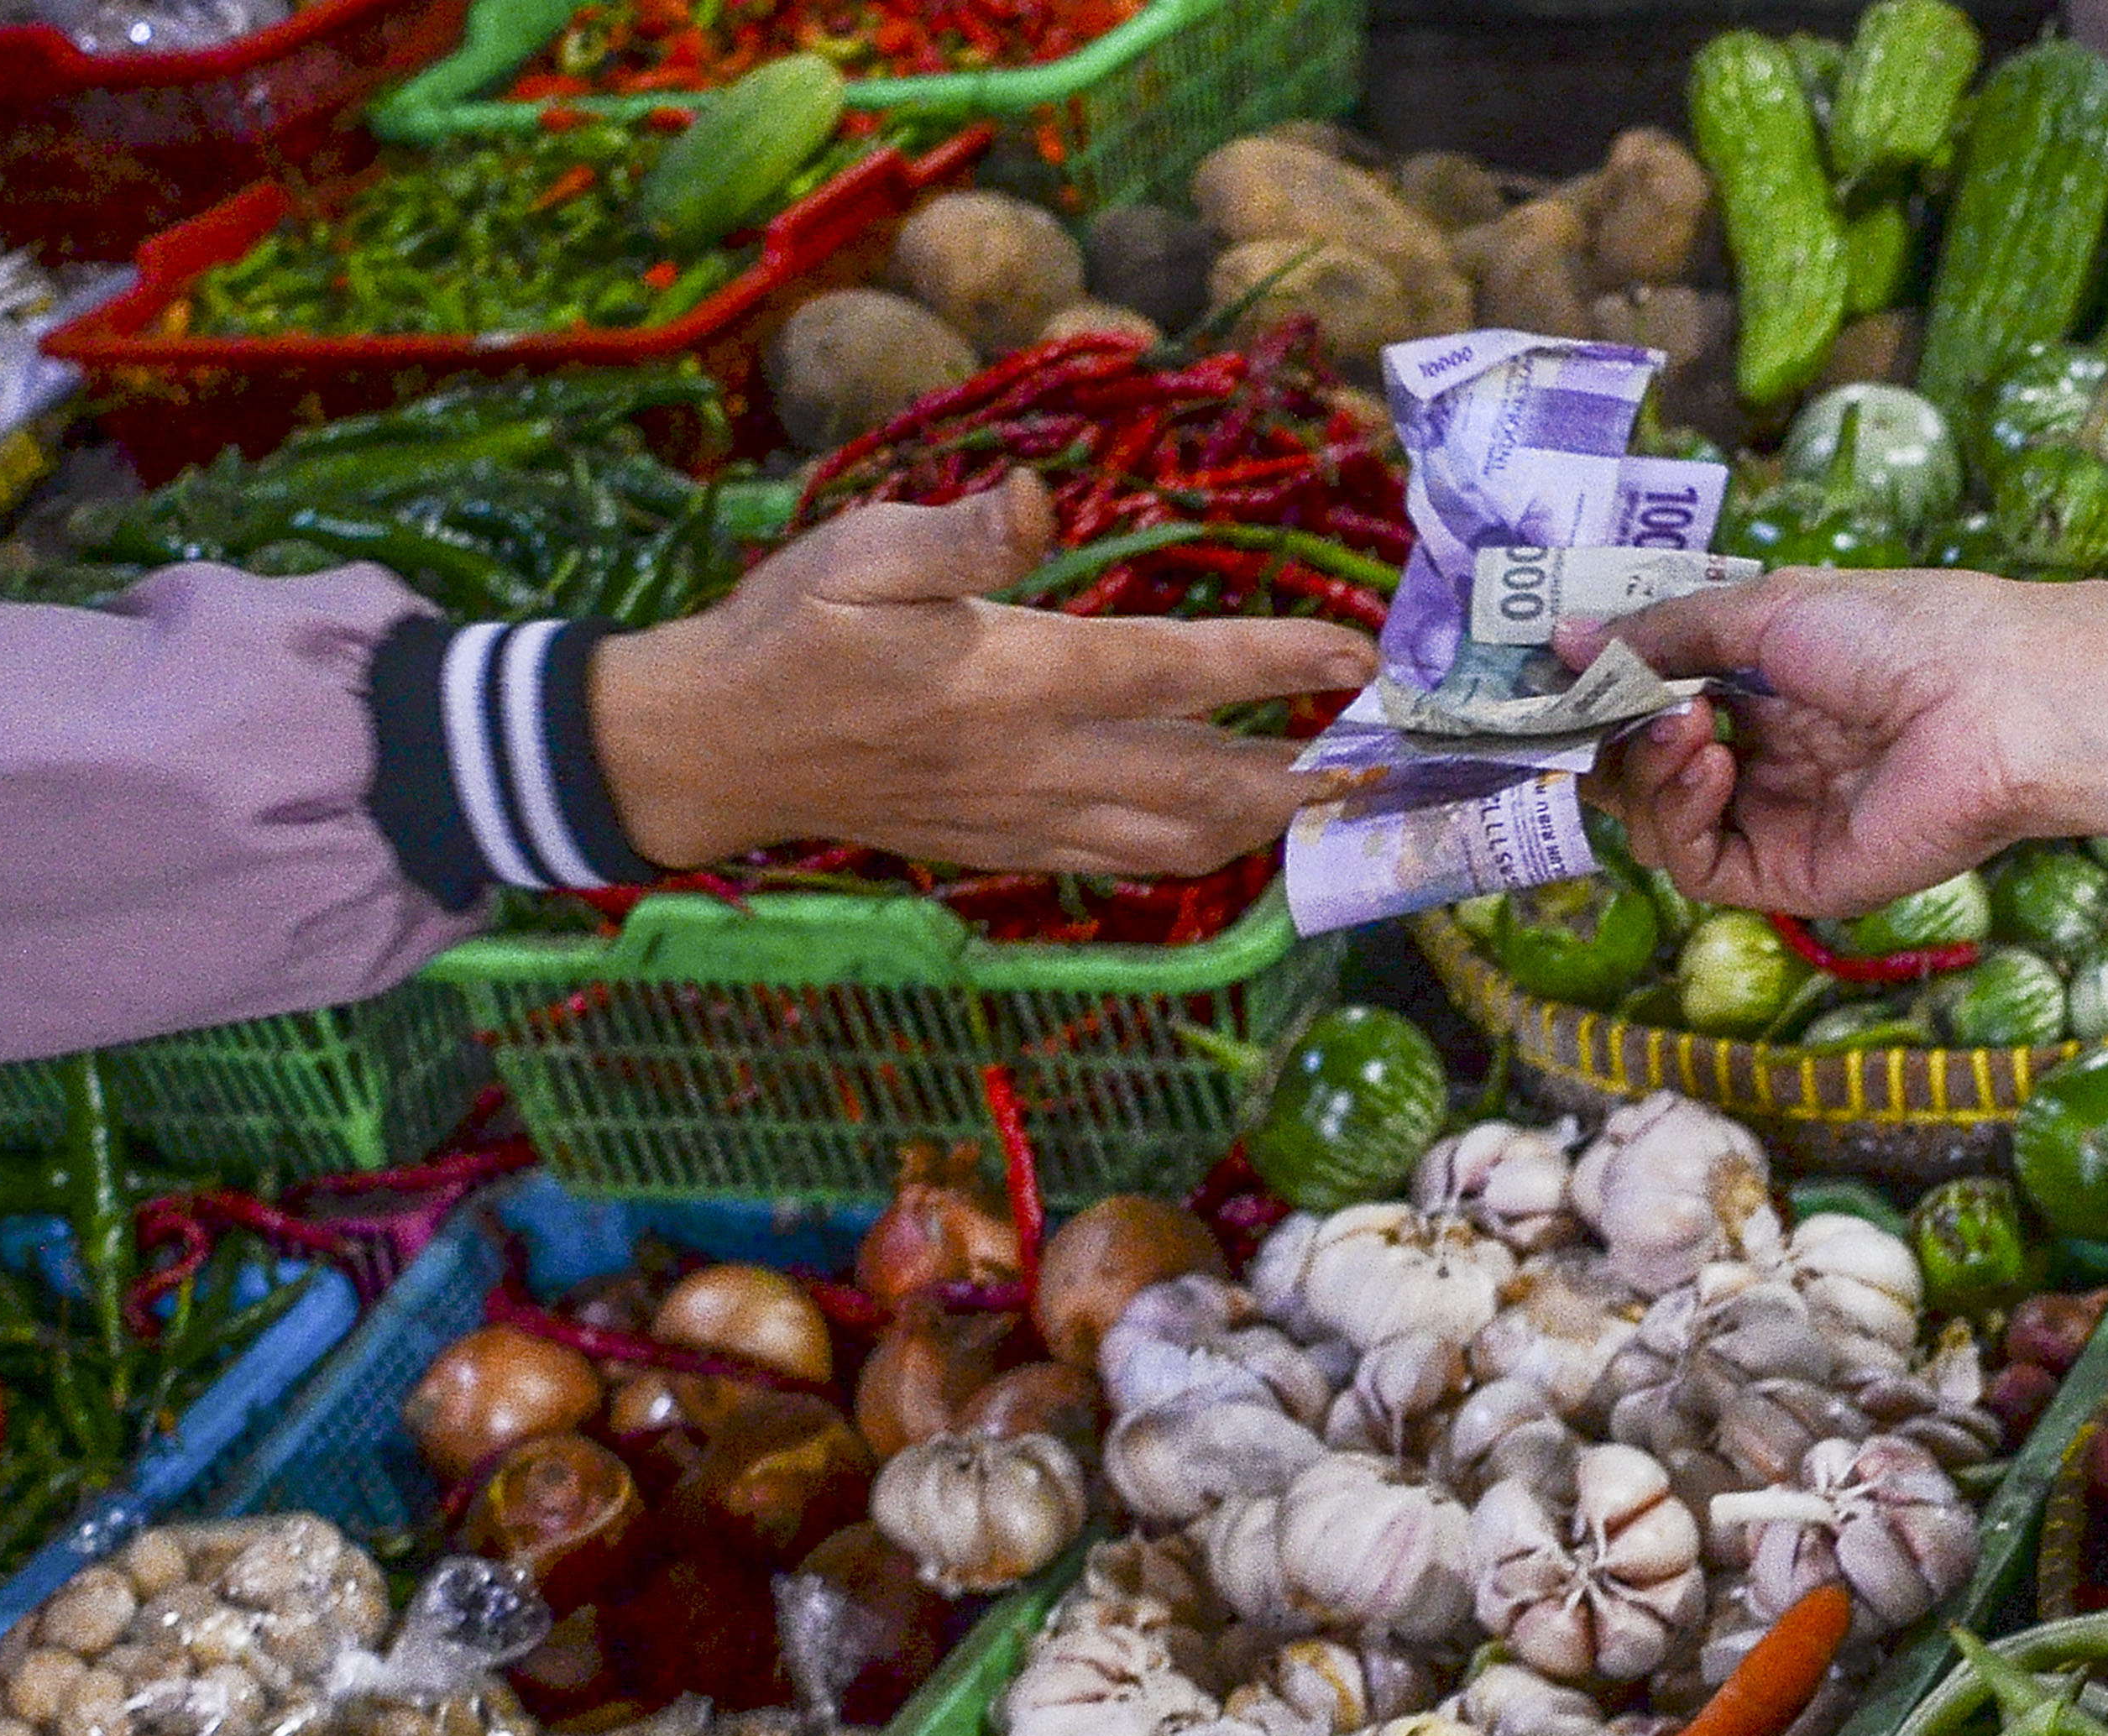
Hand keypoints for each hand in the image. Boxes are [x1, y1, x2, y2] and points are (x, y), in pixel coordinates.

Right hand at [590, 472, 1376, 872]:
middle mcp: (1032, 765)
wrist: (717, 751)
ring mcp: (1024, 821)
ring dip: (1269, 825)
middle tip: (1390, 758)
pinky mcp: (1009, 851)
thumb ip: (960, 530)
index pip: (1171, 672)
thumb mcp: (858, 550)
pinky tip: (1238, 826)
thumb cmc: (789, 633)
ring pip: (1179, 845)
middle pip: (1206, 788)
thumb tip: (1038, 497)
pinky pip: (1128, 866)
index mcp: (1007, 678)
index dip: (1272, 664)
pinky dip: (1200, 852)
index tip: (1351, 655)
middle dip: (1308, 776)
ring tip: (1337, 796)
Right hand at [1586, 569, 2107, 917]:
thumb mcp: (1767, 609)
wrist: (1996, 699)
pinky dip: (1680, 815)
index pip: (1652, 701)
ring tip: (1683, 721)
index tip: (1559, 666)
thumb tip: (1563, 639)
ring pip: (1657, 819)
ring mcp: (1776, 819)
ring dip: (1645, 767)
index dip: (1603, 690)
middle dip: (1610, 733)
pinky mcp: (1792, 876)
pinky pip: (1697, 864)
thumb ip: (1663, 633)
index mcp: (1765, 687)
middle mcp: (1765, 756)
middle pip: (1641, 768)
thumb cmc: (1905, 634)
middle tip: (1605, 697)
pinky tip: (1708, 762)